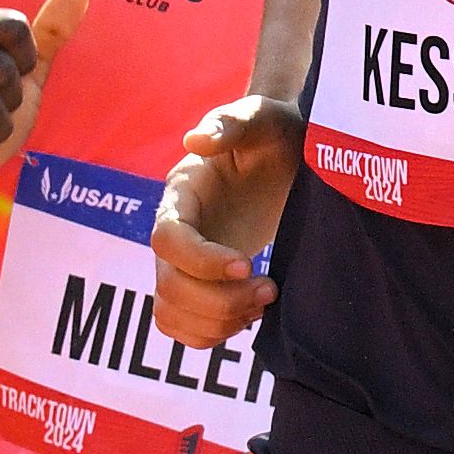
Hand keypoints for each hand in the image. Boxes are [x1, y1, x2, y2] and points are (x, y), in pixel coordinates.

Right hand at [151, 93, 302, 345]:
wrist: (286, 154)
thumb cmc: (274, 132)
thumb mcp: (261, 118)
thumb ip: (231, 122)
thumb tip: (194, 139)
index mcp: (182, 194)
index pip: (167, 239)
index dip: (201, 261)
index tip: (247, 265)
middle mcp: (175, 232)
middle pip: (167, 285)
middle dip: (218, 300)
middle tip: (269, 291)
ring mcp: (183, 262)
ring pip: (171, 312)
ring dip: (217, 322)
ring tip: (265, 302)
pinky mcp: (199, 283)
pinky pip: (182, 326)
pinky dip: (213, 335)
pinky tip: (251, 315)